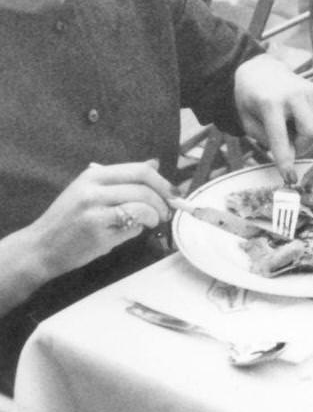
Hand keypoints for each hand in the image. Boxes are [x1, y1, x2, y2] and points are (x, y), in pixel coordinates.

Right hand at [24, 160, 174, 286]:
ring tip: (154, 221)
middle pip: (144, 188)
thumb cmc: (68, 219)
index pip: (140, 170)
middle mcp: (93, 190)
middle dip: (163, 199)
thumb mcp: (90, 190)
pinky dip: (140, 228)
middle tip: (167, 211)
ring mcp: (94, 212)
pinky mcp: (97, 233)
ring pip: (141, 206)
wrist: (40, 247)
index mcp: (94, 175)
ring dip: (155, 215)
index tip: (173, 192)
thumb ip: (121, 178)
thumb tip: (154, 163)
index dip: (163, 181)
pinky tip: (136, 230)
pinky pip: (131, 226)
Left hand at [233, 54, 312, 173]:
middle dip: (301, 147)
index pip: (281, 137)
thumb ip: (268, 140)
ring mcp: (309, 89)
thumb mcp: (248, 122)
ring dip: (302, 135)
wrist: (260, 69)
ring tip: (286, 124)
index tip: (289, 178)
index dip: (285, 160)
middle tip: (287, 147)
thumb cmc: (250, 100)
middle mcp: (294, 94)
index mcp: (271, 103)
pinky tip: (294, 115)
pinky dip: (307, 124)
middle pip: (311, 133)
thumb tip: (292, 156)